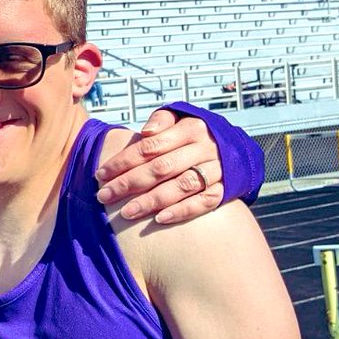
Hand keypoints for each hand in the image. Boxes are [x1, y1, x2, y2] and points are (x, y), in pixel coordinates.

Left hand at [95, 108, 224, 223]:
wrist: (236, 150)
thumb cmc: (194, 136)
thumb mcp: (181, 119)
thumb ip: (161, 121)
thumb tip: (146, 132)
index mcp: (191, 128)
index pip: (151, 146)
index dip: (124, 161)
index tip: (101, 174)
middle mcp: (205, 148)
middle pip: (161, 168)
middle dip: (130, 183)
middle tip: (104, 196)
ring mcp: (216, 170)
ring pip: (180, 186)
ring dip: (151, 201)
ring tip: (126, 213)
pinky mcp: (225, 189)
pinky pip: (204, 202)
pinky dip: (182, 211)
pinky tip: (160, 219)